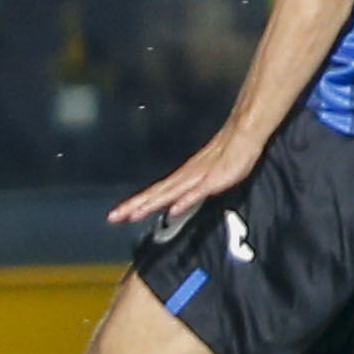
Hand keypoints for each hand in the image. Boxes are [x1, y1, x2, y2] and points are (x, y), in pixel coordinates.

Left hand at [111, 129, 259, 228]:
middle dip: (134, 206)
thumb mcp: (206, 175)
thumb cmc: (225, 154)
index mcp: (181, 177)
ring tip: (133, 215)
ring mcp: (197, 178)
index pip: (154, 193)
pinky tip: (173, 210)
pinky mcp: (213, 180)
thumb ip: (192, 190)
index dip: (135, 204)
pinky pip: (197, 192)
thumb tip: (177, 203)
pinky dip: (184, 201)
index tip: (116, 215)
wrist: (241, 136)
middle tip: (113, 217)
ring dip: (151, 204)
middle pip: (155, 194)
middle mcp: (183, 177)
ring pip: (169, 193)